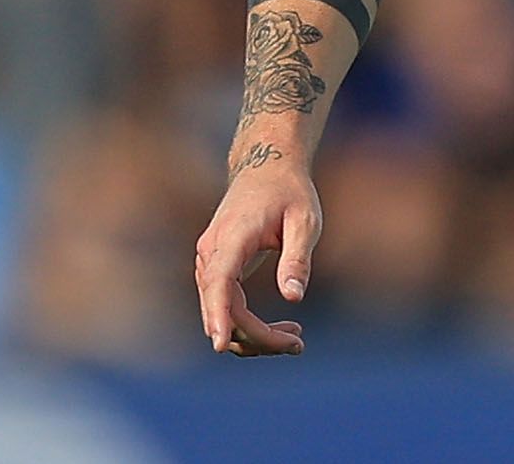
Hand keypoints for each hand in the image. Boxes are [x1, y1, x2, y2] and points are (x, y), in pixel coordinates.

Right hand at [193, 147, 322, 356]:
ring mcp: (209, 262)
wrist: (266, 168)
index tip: (219, 345)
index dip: (218, 315)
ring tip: (296, 339)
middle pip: (223, 308)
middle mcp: (211, 252)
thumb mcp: (304, 221)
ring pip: (222, 313)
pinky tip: (280, 330)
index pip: (218, 282)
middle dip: (257, 337)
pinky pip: (224, 306)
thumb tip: (293, 298)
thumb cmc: (289, 192)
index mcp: (233, 237)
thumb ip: (296, 258)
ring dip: (253, 335)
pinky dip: (247, 325)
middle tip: (298, 345)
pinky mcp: (215, 270)